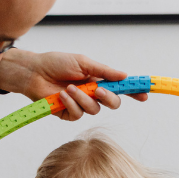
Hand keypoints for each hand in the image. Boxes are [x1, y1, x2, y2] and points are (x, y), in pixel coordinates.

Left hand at [0, 49, 148, 120]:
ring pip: (94, 110)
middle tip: (99, 90)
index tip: (144, 95)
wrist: (33, 71)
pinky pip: (77, 115)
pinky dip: (71, 104)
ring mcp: (80, 105)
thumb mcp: (83, 62)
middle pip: (112, 103)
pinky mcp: (68, 114)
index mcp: (98, 80)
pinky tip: (61, 95)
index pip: (120, 88)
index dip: (133, 92)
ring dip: (82, 98)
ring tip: (68, 87)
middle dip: (109, 98)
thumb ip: (104, 71)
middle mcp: (92, 94)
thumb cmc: (56, 63)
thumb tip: (124, 75)